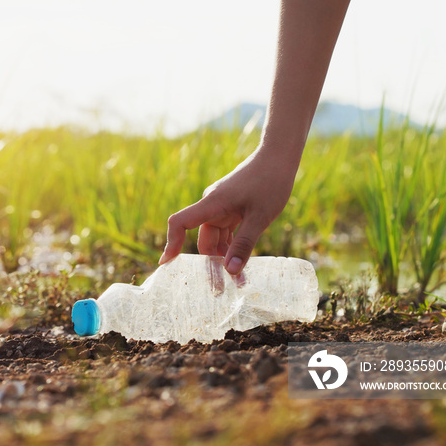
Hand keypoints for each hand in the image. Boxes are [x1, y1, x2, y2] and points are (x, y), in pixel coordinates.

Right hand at [158, 147, 297, 274]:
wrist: (278, 157)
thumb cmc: (270, 183)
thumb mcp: (260, 218)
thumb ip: (244, 244)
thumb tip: (231, 272)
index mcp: (211, 204)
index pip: (180, 223)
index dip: (171, 243)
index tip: (166, 264)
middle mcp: (211, 206)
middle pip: (202, 239)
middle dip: (210, 263)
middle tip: (220, 289)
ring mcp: (222, 207)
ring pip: (215, 238)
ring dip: (223, 256)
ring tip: (236, 280)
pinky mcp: (232, 207)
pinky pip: (226, 231)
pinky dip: (232, 246)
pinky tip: (241, 261)